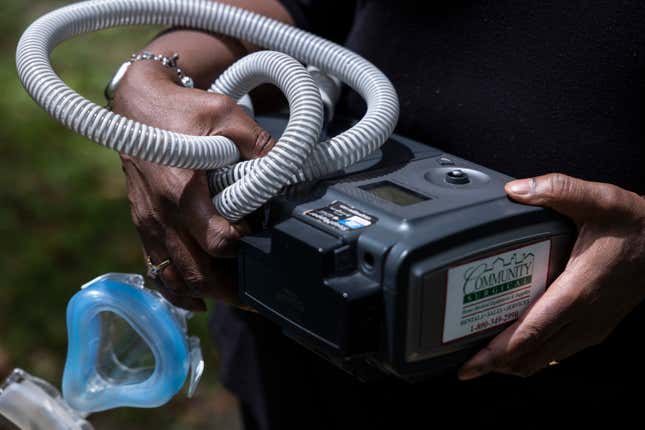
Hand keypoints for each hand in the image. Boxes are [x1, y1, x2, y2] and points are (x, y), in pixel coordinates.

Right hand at [113, 60, 274, 310]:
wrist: (137, 105)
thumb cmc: (183, 110)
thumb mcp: (227, 116)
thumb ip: (259, 145)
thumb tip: (290, 168)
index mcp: (182, 190)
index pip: (217, 241)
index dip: (243, 248)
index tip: (261, 238)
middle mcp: (161, 214)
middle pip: (197, 274)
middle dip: (231, 289)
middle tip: (260, 292)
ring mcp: (148, 223)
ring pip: (176, 279)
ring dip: (208, 293)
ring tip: (238, 297)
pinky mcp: (142, 224)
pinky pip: (156, 270)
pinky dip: (178, 289)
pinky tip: (199, 299)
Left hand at [458, 173, 644, 379]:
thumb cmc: (639, 227)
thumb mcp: (600, 200)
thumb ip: (558, 190)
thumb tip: (515, 191)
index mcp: (577, 292)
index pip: (530, 334)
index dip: (496, 353)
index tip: (470, 366)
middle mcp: (584, 318)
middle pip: (531, 355)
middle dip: (495, 364)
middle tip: (466, 364)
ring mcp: (592, 326)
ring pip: (545, 358)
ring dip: (514, 360)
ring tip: (485, 355)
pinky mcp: (597, 326)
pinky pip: (559, 350)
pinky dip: (534, 353)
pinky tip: (519, 342)